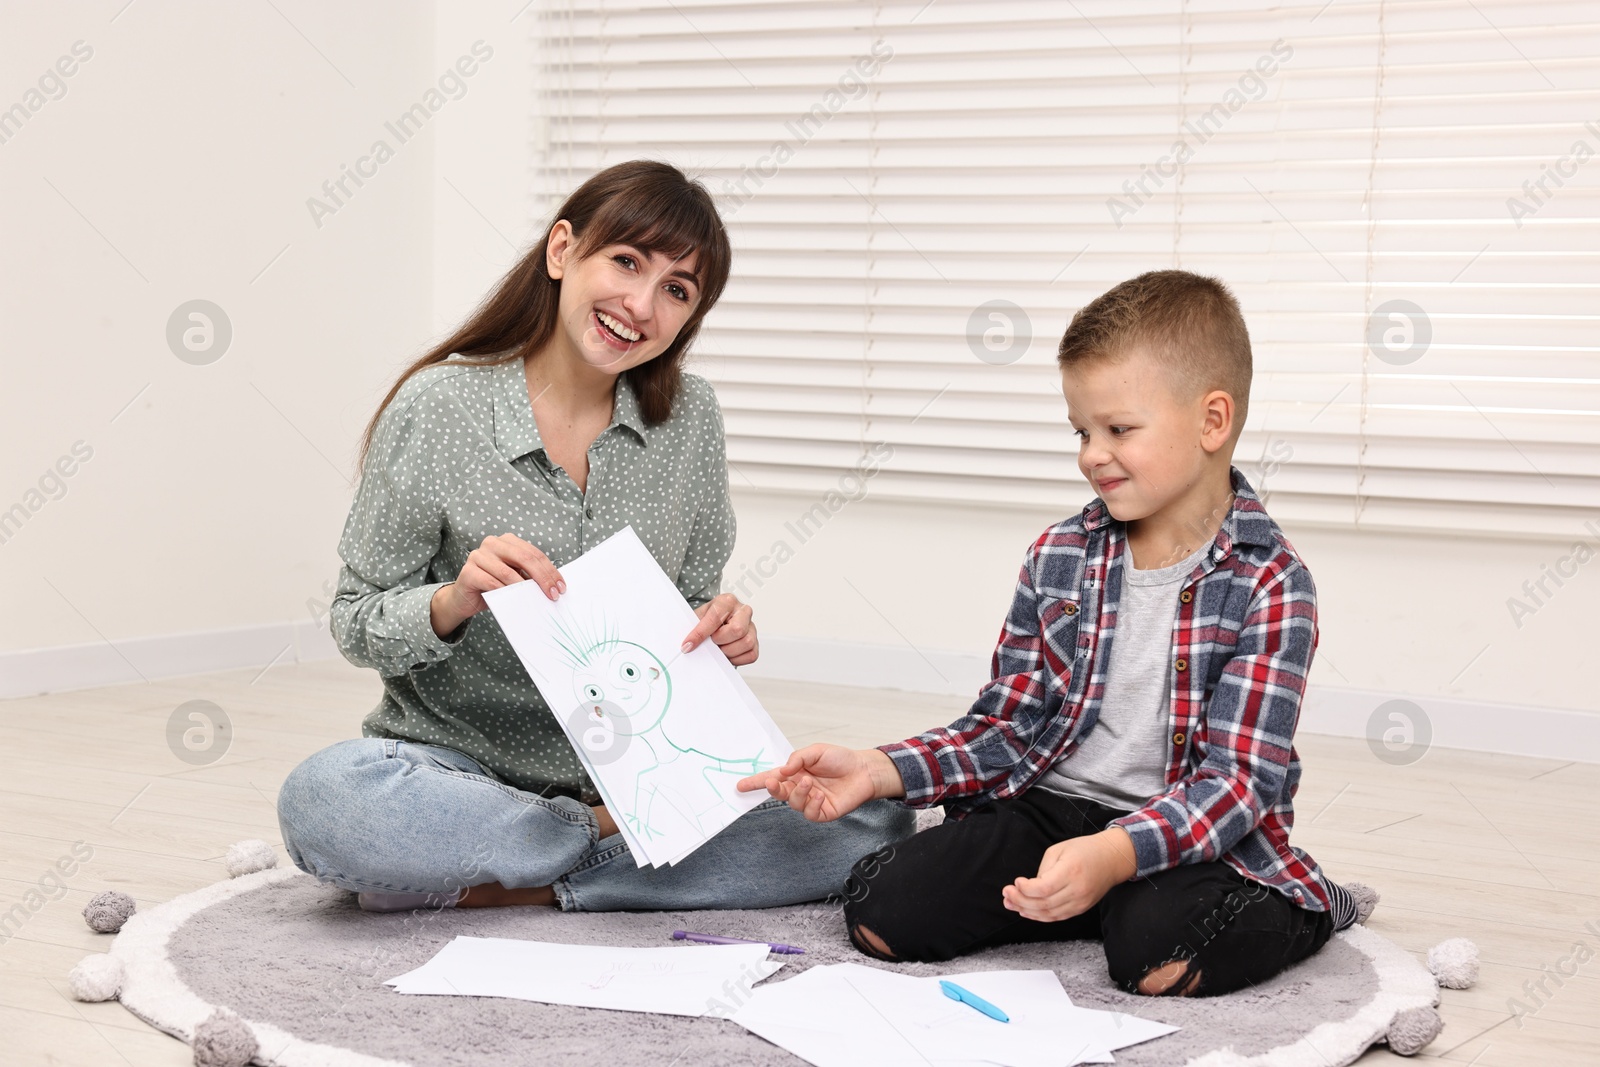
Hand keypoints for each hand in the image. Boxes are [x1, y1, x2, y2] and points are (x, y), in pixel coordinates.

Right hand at [431, 533, 563, 636]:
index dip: (550, 570)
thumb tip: (553, 584)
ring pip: (508, 572)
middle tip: (553, 594)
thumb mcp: (515, 578)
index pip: (534, 553)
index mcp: (507, 541)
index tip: (560, 586)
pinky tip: (515, 599)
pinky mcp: (468, 571)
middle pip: (524, 558)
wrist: (464, 599)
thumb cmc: (493, 587)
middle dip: (542, 578)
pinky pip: (492, 582)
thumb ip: (529, 575)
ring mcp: (478, 555)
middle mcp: (492, 543)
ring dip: (525, 588)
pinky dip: (505, 592)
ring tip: (537, 599)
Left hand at [681, 592, 757, 664]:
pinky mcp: (756, 642)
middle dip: (719, 641)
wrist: (714, 624)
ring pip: (746, 642)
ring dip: (728, 651)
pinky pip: (751, 654)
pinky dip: (736, 659)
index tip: (688, 644)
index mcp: (727, 601)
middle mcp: (743, 611)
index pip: (716, 617)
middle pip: (737, 630)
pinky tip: (727, 653)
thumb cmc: (706, 619)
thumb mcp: (697, 618)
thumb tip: (688, 645)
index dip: (700, 633)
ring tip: (719, 648)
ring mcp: (752, 626)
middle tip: (711, 642)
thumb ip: (693, 628)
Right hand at [736, 744, 902, 821]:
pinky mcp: (822, 812)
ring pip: (794, 803)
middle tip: (775, 782)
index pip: (772, 778)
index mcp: (796, 773)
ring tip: (809, 782)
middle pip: (779, 793)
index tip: (739, 786)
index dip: (756, 782)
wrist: (864, 770)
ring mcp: (811, 801)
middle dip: (774, 789)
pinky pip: (810, 813)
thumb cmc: (841, 759)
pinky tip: (819, 795)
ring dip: (798, 793)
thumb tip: (783, 770)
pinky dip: (812, 804)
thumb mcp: (816, 751)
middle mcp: (801, 788)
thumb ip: (797, 759)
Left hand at [1001, 828, 1136, 922]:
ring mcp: (1080, 902)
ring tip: (1011, 904)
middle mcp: (1077, 890)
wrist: (1112, 859)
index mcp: (1071, 871)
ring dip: (1026, 911)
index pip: (1043, 888)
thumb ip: (1043, 869)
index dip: (1025, 889)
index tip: (1015, 882)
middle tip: (1006, 894)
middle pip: (1044, 904)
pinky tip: (1026, 910)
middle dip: (1020, 901)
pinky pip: (1057, 917)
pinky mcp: (1081, 909)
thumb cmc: (1084, 849)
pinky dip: (1040, 916)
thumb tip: (1029, 887)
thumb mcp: (1059, 849)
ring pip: (1049, 914)